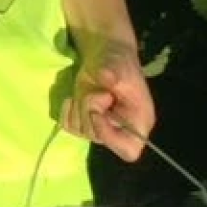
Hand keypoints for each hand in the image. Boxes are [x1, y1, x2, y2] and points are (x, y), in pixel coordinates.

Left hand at [61, 41, 156, 161]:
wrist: (105, 55)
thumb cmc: (118, 62)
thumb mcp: (118, 65)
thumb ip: (113, 73)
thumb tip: (107, 76)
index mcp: (139, 123)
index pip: (128, 151)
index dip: (109, 136)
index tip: (98, 113)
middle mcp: (121, 131)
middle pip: (97, 136)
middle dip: (90, 110)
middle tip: (98, 91)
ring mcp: (101, 127)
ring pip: (81, 130)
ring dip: (79, 107)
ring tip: (89, 89)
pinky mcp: (85, 121)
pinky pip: (68, 126)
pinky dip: (66, 111)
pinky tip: (72, 97)